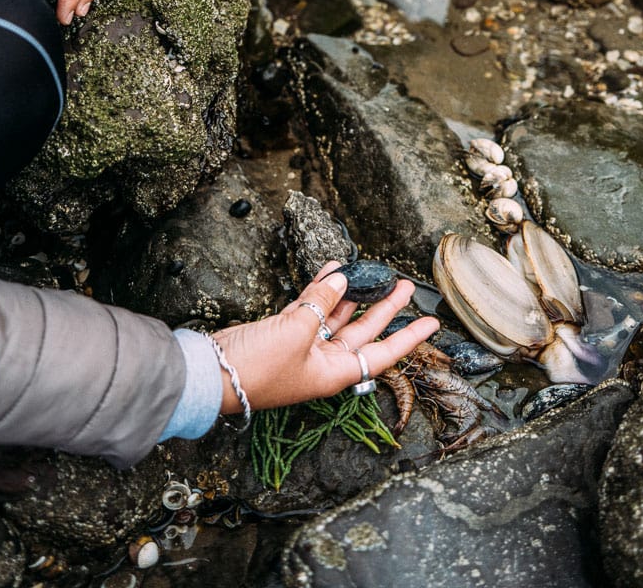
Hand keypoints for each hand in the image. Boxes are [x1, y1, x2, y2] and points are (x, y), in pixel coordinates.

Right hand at [211, 262, 439, 412]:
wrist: (209, 374)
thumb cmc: (255, 368)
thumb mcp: (295, 332)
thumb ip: (320, 303)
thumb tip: (340, 279)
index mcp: (334, 373)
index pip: (382, 354)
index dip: (409, 338)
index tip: (432, 324)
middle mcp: (323, 362)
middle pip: (363, 332)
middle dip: (384, 309)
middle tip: (405, 287)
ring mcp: (303, 347)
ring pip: (337, 317)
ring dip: (352, 294)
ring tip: (373, 272)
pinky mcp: (283, 332)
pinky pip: (311, 308)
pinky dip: (321, 289)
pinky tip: (332, 269)